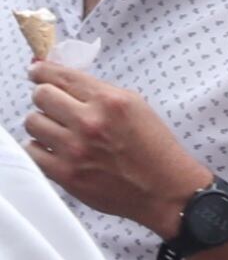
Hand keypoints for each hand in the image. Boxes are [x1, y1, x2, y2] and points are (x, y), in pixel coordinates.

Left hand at [22, 62, 210, 237]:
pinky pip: (31, 152)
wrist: (164, 189)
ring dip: (43, 124)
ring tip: (59, 131)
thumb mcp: (136, 107)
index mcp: (111, 101)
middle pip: (41, 96)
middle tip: (54, 105)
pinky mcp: (65, 174)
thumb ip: (100, 94)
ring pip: (32, 122)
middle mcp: (90, 121)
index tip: (37, 71)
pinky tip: (56, 150)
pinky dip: (40, 149)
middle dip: (45, 98)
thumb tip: (64, 82)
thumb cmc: (154, 148)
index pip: (60, 76)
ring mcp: (74, 149)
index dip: (42, 71)